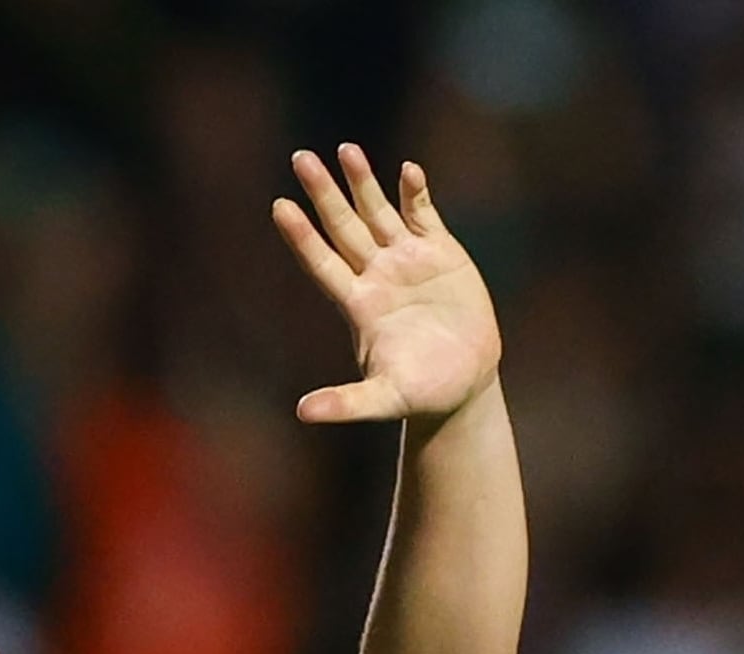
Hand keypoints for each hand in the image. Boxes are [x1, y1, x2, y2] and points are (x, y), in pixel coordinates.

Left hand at [273, 146, 501, 423]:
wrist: (464, 385)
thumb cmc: (420, 394)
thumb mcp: (384, 400)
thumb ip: (347, 403)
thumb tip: (303, 413)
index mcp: (358, 304)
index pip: (322, 263)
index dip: (301, 236)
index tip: (280, 207)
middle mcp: (376, 275)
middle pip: (343, 226)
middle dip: (323, 193)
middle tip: (300, 158)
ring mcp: (407, 260)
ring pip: (377, 212)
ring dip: (363, 182)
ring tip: (346, 149)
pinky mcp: (441, 253)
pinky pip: (423, 215)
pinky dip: (415, 194)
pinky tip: (408, 171)